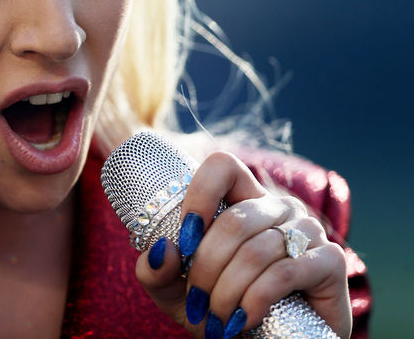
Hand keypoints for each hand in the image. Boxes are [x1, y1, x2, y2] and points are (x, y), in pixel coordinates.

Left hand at [135, 151, 351, 338]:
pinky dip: (256, 300)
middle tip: (196, 301)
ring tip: (217, 318)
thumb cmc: (217, 310)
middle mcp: (276, 206)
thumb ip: (155, 271)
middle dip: (206, 267)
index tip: (184, 239)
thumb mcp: (174, 292)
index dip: (199, 194)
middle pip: (234, 220)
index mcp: (240, 199)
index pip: (222, 165)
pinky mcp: (330, 260)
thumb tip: (161, 250)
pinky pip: (285, 272)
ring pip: (257, 250)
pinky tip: (244, 319)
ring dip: (228, 291)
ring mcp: (307, 230)